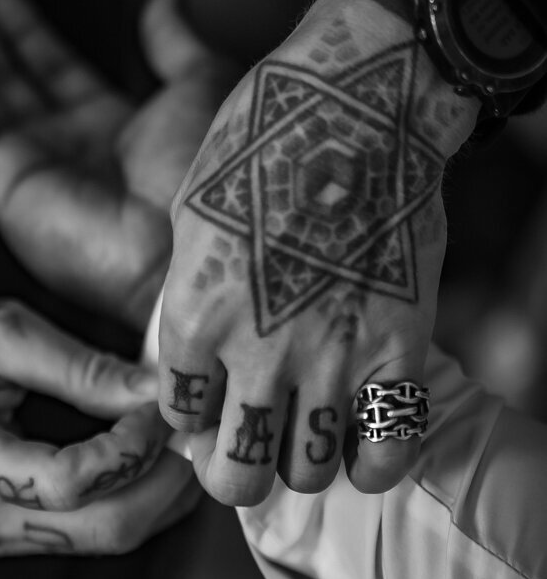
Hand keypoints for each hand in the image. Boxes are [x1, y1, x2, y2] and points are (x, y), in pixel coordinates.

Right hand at [0, 0, 235, 329]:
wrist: (194, 241)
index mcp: (113, 130)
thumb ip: (174, 43)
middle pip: (3, 77)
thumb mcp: (201, 86)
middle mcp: (67, 151)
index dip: (19, 26)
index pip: (51, 68)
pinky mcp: (2, 187)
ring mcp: (31, 171)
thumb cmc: (208, 171)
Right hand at [0, 298, 198, 556]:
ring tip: (182, 443)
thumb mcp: (0, 333)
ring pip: (108, 540)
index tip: (157, 406)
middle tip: (192, 431)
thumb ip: (80, 368)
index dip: (129, 448)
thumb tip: (155, 392)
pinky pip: (93, 535)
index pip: (68, 482)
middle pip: (104, 529)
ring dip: (162, 498)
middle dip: (165, 482)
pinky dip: (138, 503)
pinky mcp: (17, 536)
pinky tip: (154, 462)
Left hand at [158, 0, 479, 503]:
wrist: (357, 102)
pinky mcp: (399, 348)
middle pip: (236, 476)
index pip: (179, 418)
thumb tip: (193, 357)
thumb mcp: (190, 216)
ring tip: (302, 434)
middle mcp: (258, 353)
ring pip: (306, 473)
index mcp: (197, 316)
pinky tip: (360, 446)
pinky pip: (387, 450)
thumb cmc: (261, 144)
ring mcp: (332, 356)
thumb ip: (188, 301)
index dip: (192, 417)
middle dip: (236, 469)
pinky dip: (371, 464)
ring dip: (299, 463)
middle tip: (246, 443)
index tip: (209, 402)